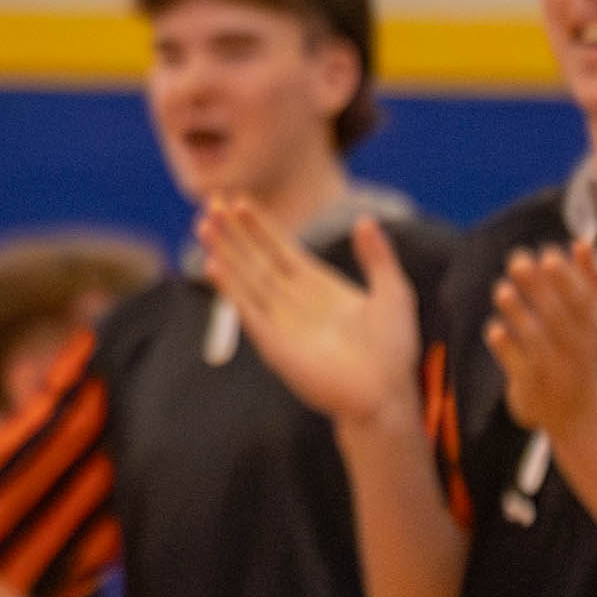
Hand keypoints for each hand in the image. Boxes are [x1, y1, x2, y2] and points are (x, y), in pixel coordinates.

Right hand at [199, 203, 422, 428]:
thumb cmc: (392, 349)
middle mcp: (292, 299)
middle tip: (210, 203)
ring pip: (244, 277)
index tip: (239, 201)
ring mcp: (279, 320)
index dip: (259, 226)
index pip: (279, 248)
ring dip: (224, 251)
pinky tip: (213, 265)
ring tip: (204, 225)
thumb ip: (378, 256)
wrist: (386, 395)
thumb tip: (365, 219)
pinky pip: (246, 310)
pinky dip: (229, 288)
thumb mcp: (393, 293)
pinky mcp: (272, 343)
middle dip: (233, 232)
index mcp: (316, 284)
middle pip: (254, 257)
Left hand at [489, 240, 596, 437]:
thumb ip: (589, 279)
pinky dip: (507, 348)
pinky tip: (496, 329)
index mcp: (594, 329)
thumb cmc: (581, 349)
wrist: (576, 410)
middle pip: (558, 318)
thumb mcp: (594, 318)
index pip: (583, 303)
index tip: (548, 255)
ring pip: (536, 340)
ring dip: (519, 315)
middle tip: (518, 261)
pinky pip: (517, 365)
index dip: (568, 280)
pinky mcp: (530, 384)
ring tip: (503, 291)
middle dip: (538, 289)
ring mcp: (553, 368)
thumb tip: (581, 240)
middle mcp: (576, 348)